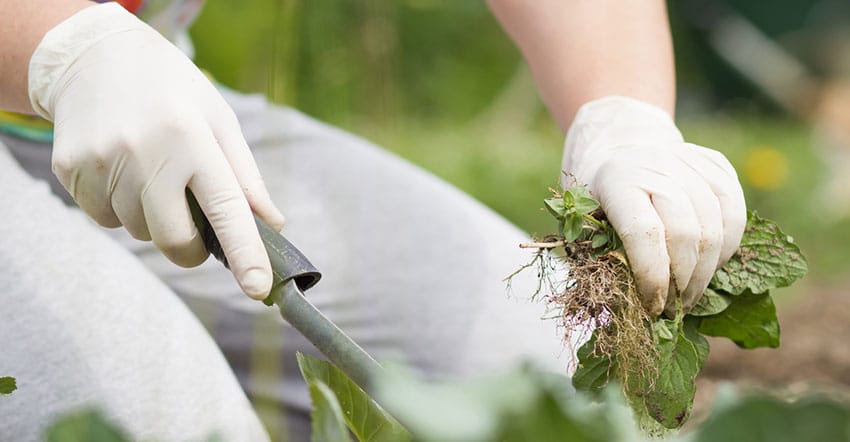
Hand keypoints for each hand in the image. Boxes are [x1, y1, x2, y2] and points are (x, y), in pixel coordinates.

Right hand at [28, 3, 284, 298]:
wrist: (96, 57)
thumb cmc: (173, 92)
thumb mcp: (219, 120)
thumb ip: (246, 176)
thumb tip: (272, 224)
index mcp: (193, 139)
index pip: (226, 209)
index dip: (244, 254)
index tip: (258, 290)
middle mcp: (147, 152)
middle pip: (174, 240)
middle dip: (191, 249)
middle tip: (196, 231)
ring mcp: (103, 162)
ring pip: (138, 231)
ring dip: (153, 218)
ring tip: (152, 172)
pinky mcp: (71, 169)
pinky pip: (104, 218)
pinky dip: (119, 208)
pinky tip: (122, 170)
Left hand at [562, 96, 745, 315]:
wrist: (619, 145)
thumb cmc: (598, 196)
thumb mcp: (584, 222)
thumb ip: (602, 258)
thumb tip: (627, 309)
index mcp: (616, 180)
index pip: (643, 234)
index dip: (652, 278)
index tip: (653, 308)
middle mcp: (655, 164)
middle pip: (685, 233)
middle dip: (683, 282)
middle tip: (674, 308)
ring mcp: (688, 160)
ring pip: (715, 226)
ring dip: (707, 272)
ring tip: (690, 295)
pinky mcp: (715, 162)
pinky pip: (735, 211)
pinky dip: (728, 245)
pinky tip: (712, 265)